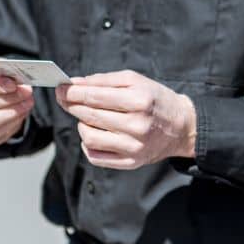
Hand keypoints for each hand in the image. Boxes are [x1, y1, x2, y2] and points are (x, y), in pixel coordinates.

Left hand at [56, 70, 196, 169]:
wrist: (183, 126)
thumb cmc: (156, 100)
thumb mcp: (137, 81)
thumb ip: (105, 80)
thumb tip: (74, 84)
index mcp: (140, 101)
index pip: (95, 96)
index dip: (72, 92)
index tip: (61, 88)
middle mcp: (137, 125)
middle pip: (90, 116)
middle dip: (72, 105)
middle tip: (66, 98)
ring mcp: (134, 147)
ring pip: (89, 137)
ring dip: (81, 125)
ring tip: (87, 117)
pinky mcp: (131, 162)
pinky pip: (95, 156)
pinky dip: (88, 144)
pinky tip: (94, 133)